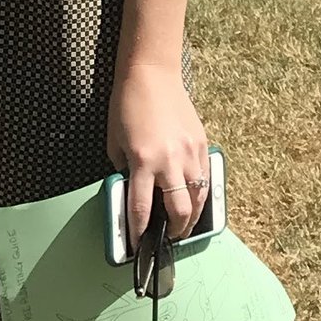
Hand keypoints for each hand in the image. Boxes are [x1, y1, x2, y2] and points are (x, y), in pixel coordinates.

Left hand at [110, 59, 210, 243]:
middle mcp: (169, 160)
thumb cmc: (126, 106)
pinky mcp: (202, 143)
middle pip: (178, 210)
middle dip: (174, 231)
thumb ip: (124, 171)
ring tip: (184, 225)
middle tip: (169, 237)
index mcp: (143, 161)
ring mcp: (190, 152)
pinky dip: (201, 193)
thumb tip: (133, 191)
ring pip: (198, 198)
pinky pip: (206, 177)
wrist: (151, 75)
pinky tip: (195, 199)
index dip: (139, 232)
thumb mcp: (114, 142)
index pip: (141, 209)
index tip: (138, 245)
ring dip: (192, 216)